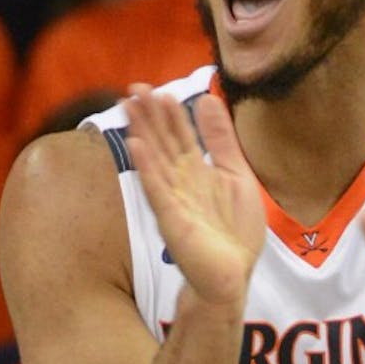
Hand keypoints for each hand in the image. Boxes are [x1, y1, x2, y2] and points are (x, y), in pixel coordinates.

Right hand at [124, 86, 265, 305]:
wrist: (233, 276)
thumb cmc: (233, 232)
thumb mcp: (236, 174)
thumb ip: (222, 140)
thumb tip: (207, 99)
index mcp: (196, 171)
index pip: (179, 134)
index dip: (167, 111)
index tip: (156, 88)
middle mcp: (180, 181)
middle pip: (161, 141)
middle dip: (148, 115)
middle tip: (133, 87)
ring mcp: (173, 199)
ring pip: (154, 159)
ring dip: (141, 132)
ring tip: (128, 106)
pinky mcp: (172, 219)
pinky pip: (157, 189)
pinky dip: (146, 167)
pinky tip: (136, 145)